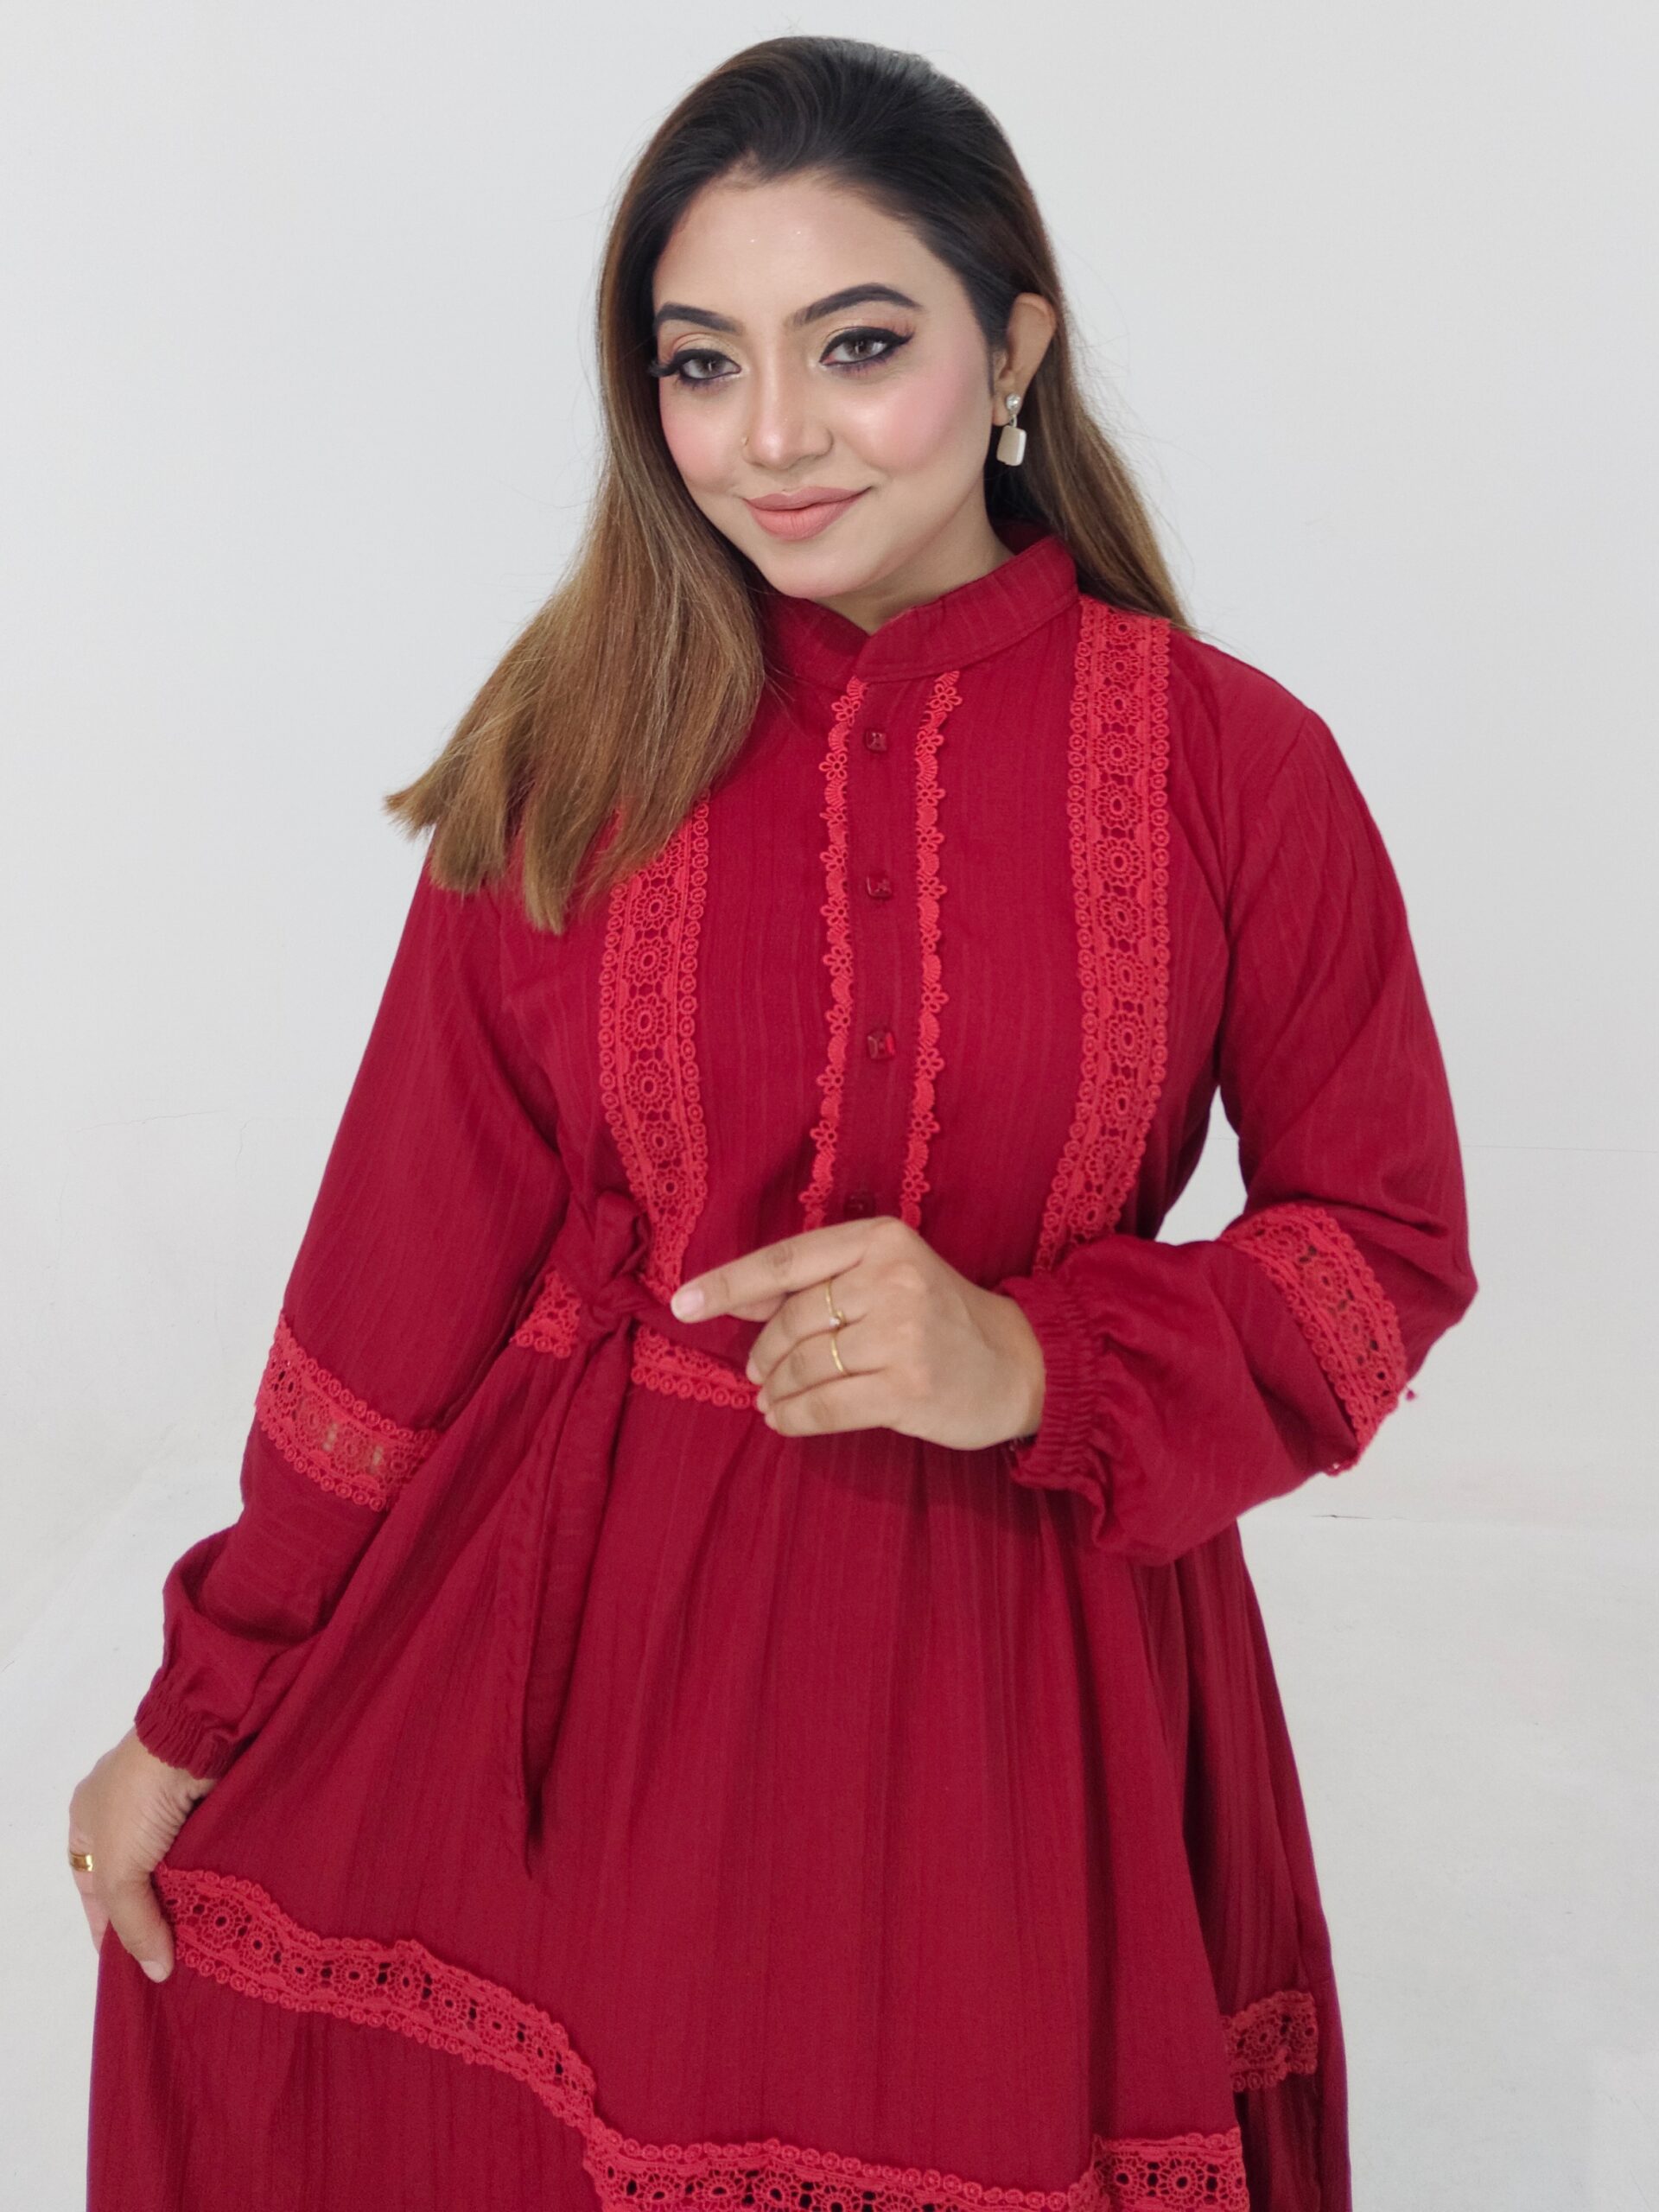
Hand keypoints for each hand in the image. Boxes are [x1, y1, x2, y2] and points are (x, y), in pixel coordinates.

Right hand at [68, 1729, 217, 1980]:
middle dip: (153, 1917)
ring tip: (205, 1944)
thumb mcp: (119, 1871)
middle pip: (137, 1881)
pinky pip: (206, 1852)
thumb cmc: (138, 1800)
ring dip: (188, 1900)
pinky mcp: (207, 1804)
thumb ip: (134, 1924)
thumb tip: (157, 1972)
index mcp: (87, 1823)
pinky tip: (225, 1907)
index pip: (93, 1890)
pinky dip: (212, 1877)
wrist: (196, 1736)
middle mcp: (126, 1814)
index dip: (108, 1929)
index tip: (130, 1968)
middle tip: (174, 1962)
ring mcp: (169, 1807)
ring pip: (175, 1869)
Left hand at [669, 1216, 1045, 1449]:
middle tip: (756, 1373)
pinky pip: (826, 1406)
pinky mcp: (910, 1388)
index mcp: (883, 1238)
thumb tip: (730, 1297)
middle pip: (791, 1320)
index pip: (787, 1260)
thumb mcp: (887, 1276)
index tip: (681, 1303)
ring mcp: (904, 1334)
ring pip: (804, 1365)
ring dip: (775, 1389)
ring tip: (769, 1399)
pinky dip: (794, 1417)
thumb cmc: (939, 1317)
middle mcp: (893, 1279)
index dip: (728, 1284)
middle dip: (762, 1353)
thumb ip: (817, 1282)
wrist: (1020, 1364)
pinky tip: (785, 1420)